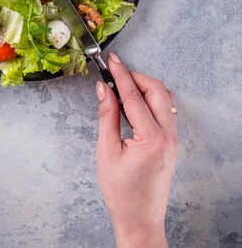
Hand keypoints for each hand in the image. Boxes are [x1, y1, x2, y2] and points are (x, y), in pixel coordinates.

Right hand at [96, 53, 177, 247]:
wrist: (139, 218)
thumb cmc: (121, 192)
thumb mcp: (107, 151)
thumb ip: (107, 115)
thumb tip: (104, 88)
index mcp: (151, 138)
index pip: (134, 96)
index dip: (121, 74)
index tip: (111, 60)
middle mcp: (168, 136)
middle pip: (156, 90)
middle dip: (135, 77)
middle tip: (115, 72)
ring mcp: (173, 139)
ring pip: (164, 98)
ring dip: (144, 87)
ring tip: (122, 87)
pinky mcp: (171, 142)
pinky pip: (165, 110)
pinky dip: (150, 99)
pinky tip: (134, 102)